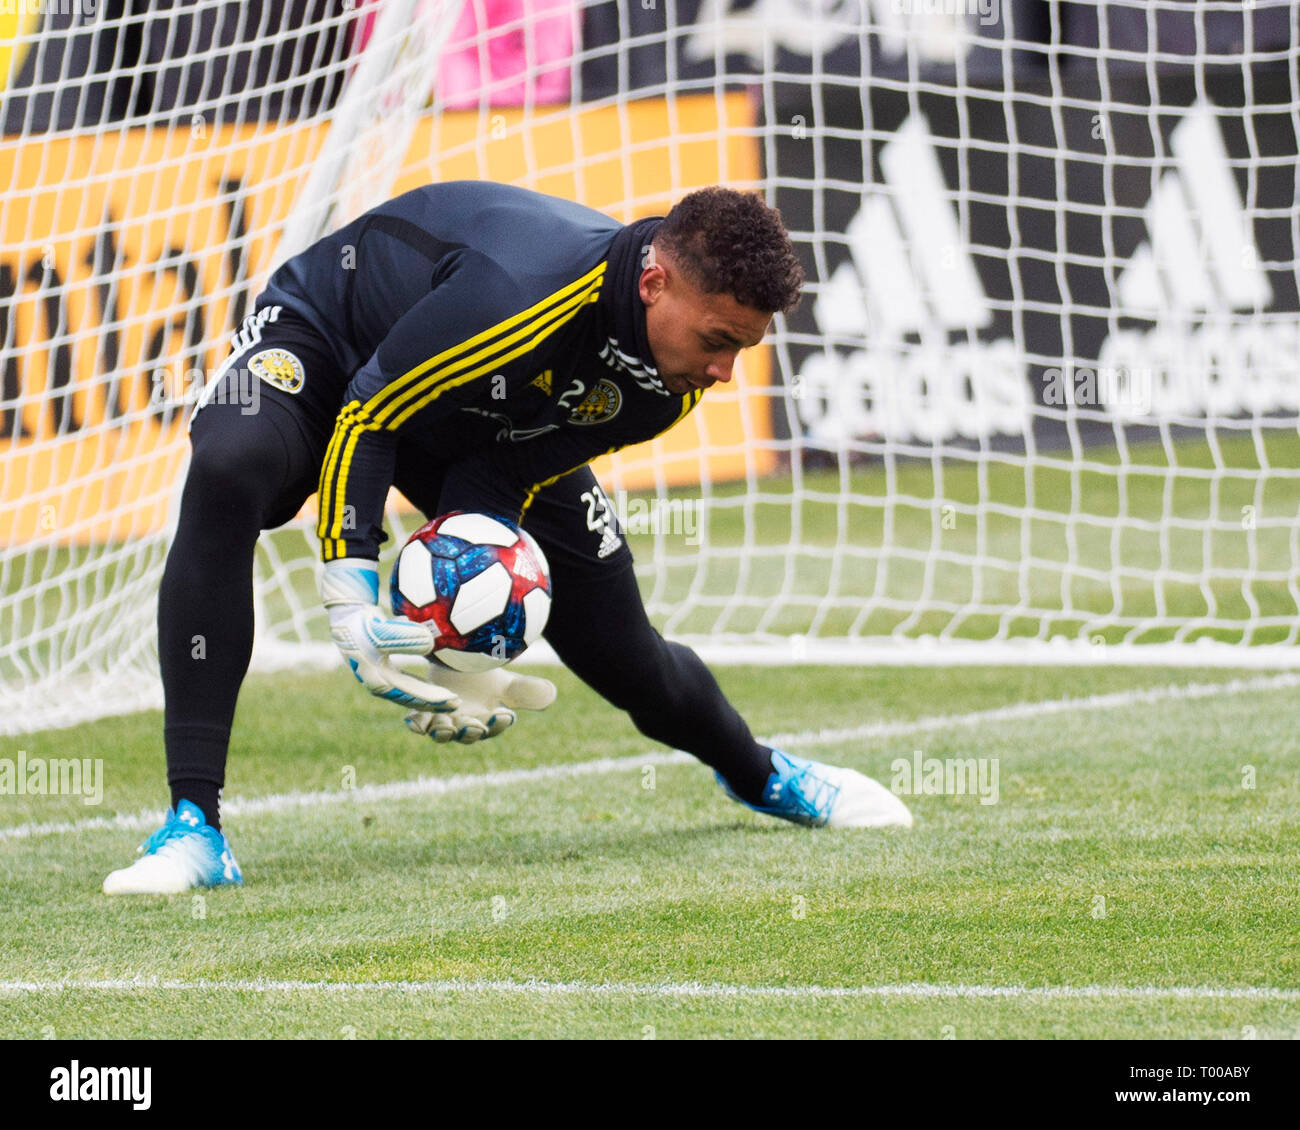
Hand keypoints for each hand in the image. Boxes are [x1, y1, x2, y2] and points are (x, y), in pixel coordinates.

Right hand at [319, 559, 460, 711]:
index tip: (453, 700)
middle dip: (434, 703)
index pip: (411, 694)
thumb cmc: (363, 624)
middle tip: (457, 705)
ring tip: (450, 700)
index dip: (433, 699)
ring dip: (428, 697)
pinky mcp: (383, 670)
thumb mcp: (383, 630)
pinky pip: (405, 683)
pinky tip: (434, 688)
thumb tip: (430, 644)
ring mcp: (379, 678)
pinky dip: (419, 687)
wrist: (346, 616)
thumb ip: (405, 637)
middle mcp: (378, 684)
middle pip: (411, 698)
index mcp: (377, 680)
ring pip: (409, 692)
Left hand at [404, 666, 556, 743]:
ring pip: (441, 732)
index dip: (499, 723)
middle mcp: (464, 724)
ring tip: (446, 725)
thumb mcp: (507, 682)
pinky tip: (415, 722)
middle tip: (474, 725)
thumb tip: (550, 695)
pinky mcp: (422, 710)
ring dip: (443, 731)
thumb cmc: (483, 676)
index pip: (494, 727)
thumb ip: (527, 690)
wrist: (454, 662)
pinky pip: (417, 722)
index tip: (504, 714)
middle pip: (466, 735)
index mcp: (486, 721)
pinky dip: (416, 724)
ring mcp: (441, 719)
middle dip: (470, 732)